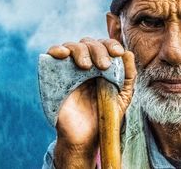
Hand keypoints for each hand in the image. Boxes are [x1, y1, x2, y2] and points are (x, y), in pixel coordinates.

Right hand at [47, 37, 136, 167]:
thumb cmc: (104, 117)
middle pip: (89, 43)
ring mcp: (69, 68)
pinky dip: (56, 50)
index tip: (118, 53)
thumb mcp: (122, 97)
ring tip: (87, 66)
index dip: (111, 45)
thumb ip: (128, 76)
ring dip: (80, 50)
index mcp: (101, 66)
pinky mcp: (55, 76)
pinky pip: (52, 56)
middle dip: (98, 50)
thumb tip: (128, 53)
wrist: (85, 137)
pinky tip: (63, 54)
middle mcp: (86, 64)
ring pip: (72, 46)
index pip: (105, 46)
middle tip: (104, 66)